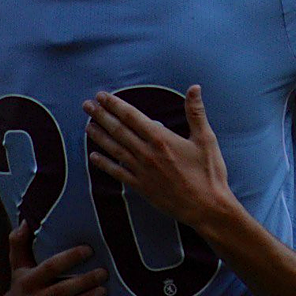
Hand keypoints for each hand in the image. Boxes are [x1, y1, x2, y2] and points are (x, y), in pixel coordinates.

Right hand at [0, 221, 109, 295]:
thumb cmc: (21, 285)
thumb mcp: (17, 264)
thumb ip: (19, 242)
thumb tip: (25, 221)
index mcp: (28, 280)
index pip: (51, 267)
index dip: (70, 258)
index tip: (89, 250)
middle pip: (62, 290)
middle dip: (84, 281)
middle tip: (104, 273)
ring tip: (104, 291)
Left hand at [83, 86, 234, 229]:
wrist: (206, 208)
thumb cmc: (208, 173)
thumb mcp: (206, 138)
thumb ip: (196, 112)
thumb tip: (194, 87)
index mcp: (161, 139)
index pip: (132, 117)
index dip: (115, 105)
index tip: (102, 96)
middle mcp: (147, 153)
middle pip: (119, 130)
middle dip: (101, 116)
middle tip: (87, 105)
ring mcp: (142, 171)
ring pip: (115, 149)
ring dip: (99, 136)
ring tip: (88, 126)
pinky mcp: (141, 187)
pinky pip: (118, 173)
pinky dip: (104, 165)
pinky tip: (93, 157)